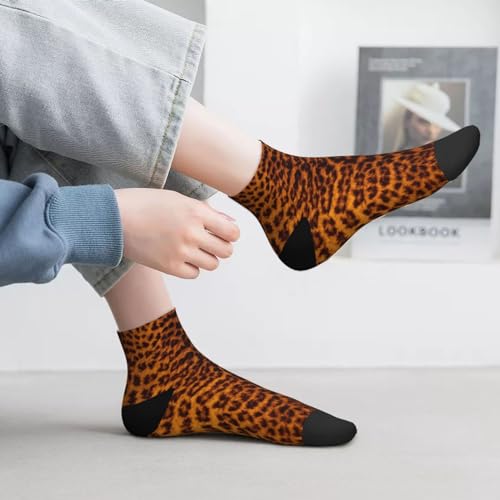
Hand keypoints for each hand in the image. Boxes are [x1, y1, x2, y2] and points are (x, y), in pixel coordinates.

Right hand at [114, 188, 238, 277]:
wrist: (112, 218)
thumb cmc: (145, 204)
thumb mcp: (178, 199)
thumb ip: (208, 212)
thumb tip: (232, 224)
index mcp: (196, 212)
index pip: (232, 231)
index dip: (231, 233)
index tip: (224, 233)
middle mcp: (191, 232)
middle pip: (226, 251)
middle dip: (221, 247)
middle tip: (210, 242)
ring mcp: (180, 251)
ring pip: (212, 264)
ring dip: (207, 257)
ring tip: (193, 248)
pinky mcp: (168, 267)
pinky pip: (194, 273)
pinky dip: (191, 267)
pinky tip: (180, 256)